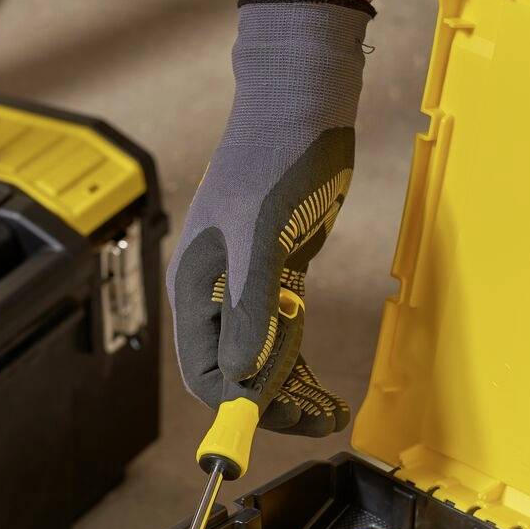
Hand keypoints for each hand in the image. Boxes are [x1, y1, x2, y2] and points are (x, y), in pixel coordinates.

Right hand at [169, 0, 371, 434]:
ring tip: (332, 415)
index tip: (269, 423)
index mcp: (197, 286)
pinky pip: (284, 341)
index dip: (236, 402)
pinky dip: (304, 369)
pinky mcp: (279, 278)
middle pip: (235, 373)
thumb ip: (251, 308)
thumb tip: (242, 376)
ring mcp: (249, 287)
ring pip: (262, 362)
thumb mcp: (264, 236)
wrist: (304, 105)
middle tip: (319, 421)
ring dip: (294, 394)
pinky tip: (328, 393)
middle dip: (272, 403)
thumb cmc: (277, 159)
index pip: (204, 369)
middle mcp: (217, 294)